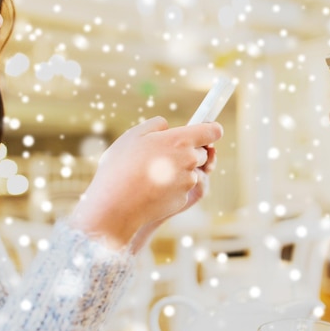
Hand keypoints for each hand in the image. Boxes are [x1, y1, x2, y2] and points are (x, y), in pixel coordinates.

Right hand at [70, 116, 222, 249]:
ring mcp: (188, 182)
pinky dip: (170, 188)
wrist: (116, 205)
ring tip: (149, 173)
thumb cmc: (121, 166)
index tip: (206, 130)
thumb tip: (168, 127)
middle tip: (162, 154)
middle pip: (201, 153)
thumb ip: (157, 125)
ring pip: (189, 172)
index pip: (213, 132)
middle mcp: (190, 161)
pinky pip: (180, 189)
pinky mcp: (183, 199)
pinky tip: (150, 189)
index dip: (211, 130)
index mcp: (181, 141)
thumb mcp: (134, 134)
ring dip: (177, 171)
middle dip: (187, 152)